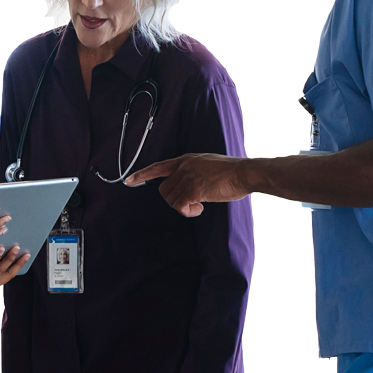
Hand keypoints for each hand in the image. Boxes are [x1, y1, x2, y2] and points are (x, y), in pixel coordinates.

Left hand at [126, 154, 250, 216]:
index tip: (129, 180)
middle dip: (175, 200)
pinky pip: (180, 207)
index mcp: (186, 160)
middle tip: (192, 202)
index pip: (158, 167)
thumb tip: (187, 186)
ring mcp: (187, 178)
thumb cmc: (230, 172)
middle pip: (164, 190)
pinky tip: (200, 208)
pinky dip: (188, 212)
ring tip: (199, 204)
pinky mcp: (193, 189)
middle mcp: (183, 167)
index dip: (142, 174)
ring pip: (171, 200)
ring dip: (184, 207)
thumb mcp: (207, 164)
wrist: (243, 173)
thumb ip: (193, 171)